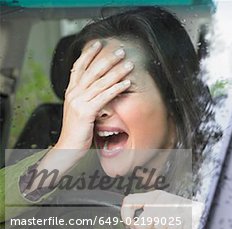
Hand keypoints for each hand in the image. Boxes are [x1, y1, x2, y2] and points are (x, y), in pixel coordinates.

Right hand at [55, 40, 132, 158]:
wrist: (68, 148)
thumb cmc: (77, 131)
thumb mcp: (80, 110)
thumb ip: (86, 98)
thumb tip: (96, 88)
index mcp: (70, 91)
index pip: (78, 67)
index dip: (89, 55)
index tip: (98, 43)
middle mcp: (73, 94)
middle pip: (92, 71)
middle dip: (107, 59)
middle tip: (120, 50)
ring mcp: (79, 102)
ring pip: (100, 82)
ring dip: (116, 72)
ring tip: (128, 64)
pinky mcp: (86, 112)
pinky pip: (104, 97)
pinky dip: (116, 89)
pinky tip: (126, 83)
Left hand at [121, 190, 203, 228]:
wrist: (207, 212)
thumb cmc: (187, 213)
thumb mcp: (165, 207)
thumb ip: (149, 215)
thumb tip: (133, 225)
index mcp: (156, 196)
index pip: (131, 201)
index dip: (126, 216)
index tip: (131, 225)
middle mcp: (163, 200)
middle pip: (142, 224)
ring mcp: (174, 210)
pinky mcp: (185, 221)